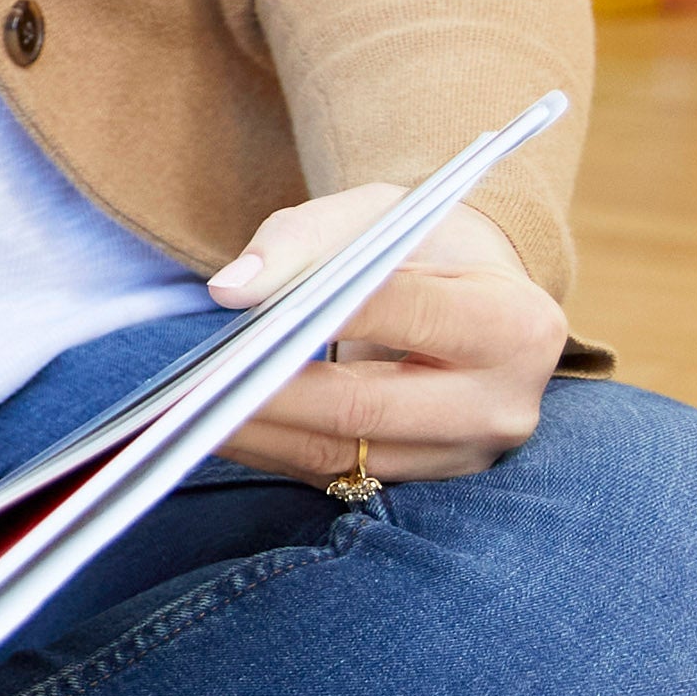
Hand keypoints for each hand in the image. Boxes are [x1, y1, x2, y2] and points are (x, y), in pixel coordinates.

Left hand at [210, 188, 564, 486]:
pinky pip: (338, 474)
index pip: (408, 314)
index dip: (326, 313)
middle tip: (192, 384)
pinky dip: (270, 449)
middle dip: (269, 394)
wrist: (475, 295)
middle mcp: (503, 401)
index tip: (246, 313)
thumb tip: (231, 291)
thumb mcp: (375, 214)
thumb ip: (300, 240)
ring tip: (183, 412)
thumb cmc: (420, 245)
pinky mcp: (429, 480)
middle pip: (369, 406)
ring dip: (256, 433)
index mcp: (513, 321)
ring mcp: (470, 453)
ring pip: (345, 453)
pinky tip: (214, 428)